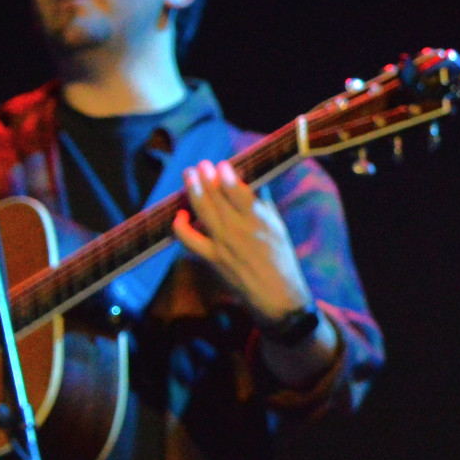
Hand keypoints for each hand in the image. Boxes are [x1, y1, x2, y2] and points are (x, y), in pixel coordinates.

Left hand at [171, 160, 313, 325]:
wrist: (276, 295)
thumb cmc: (280, 258)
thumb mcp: (277, 226)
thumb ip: (262, 202)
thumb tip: (248, 179)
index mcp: (259, 220)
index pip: (238, 191)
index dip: (226, 175)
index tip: (221, 164)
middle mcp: (239, 230)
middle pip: (216, 197)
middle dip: (206, 177)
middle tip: (201, 164)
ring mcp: (223, 245)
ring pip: (202, 212)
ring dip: (193, 190)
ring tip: (189, 175)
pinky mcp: (212, 259)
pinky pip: (190, 241)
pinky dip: (181, 227)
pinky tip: (179, 215)